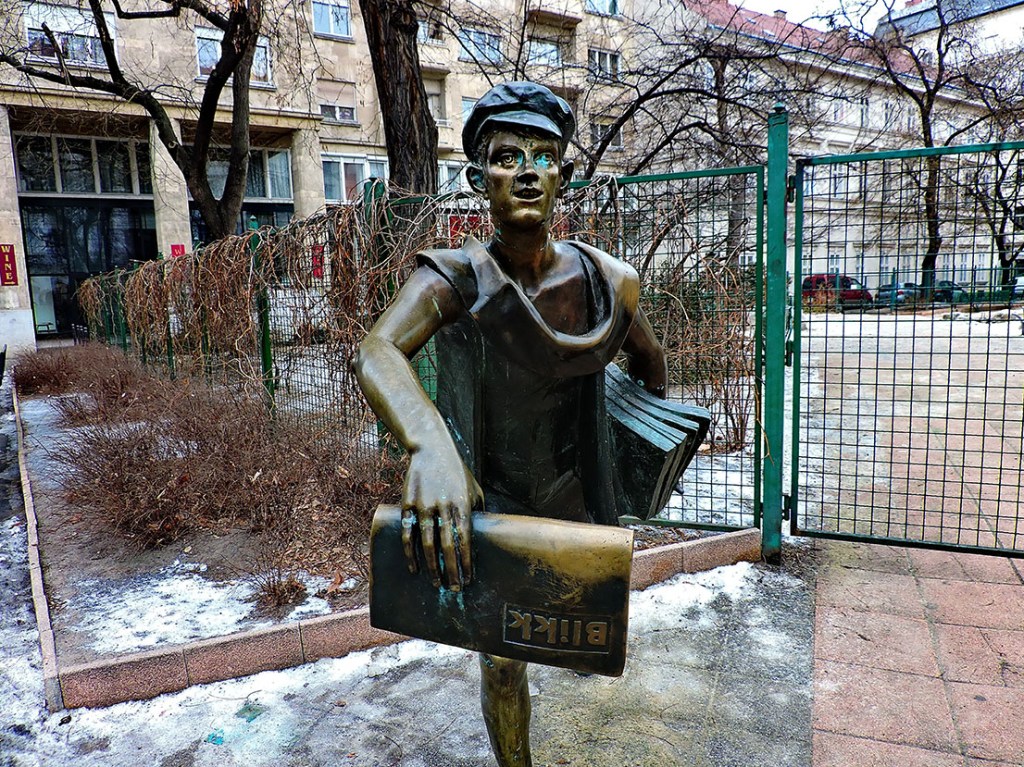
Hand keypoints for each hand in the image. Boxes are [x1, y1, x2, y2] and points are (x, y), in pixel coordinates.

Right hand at [400, 449, 482, 590]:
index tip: (468, 580)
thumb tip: (484, 536)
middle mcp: (443, 506)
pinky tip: (415, 568)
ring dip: (432, 567)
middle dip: (451, 571)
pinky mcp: (408, 504)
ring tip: (436, 583)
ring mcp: (424, 506)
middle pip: (447, 546)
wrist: (431, 450)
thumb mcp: (473, 489)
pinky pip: (408, 534)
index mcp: (462, 504)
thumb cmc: (457, 472)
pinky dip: (410, 553)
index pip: (465, 540)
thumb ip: (478, 512)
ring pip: (427, 543)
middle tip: (454, 589)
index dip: (467, 562)